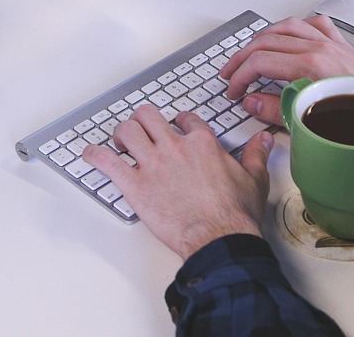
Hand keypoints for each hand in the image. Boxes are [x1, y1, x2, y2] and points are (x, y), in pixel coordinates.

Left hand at [82, 105, 273, 259]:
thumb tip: (263, 140)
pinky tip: (91, 155)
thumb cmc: (235, 214)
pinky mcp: (135, 185)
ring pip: (127, 131)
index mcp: (202, 143)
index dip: (179, 122)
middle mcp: (175, 147)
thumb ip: (255, 155)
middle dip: (143, 120)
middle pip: (149, 116)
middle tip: (142, 129)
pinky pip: (107, 162)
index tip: (176, 127)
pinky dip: (95, 156)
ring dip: (121, 134)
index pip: (185, 119)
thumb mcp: (254, 179)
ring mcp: (153, 164)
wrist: (219, 238)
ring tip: (121, 142)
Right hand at [223, 15, 353, 125]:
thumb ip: (278, 110)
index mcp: (312, 66)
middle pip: (267, 41)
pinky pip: (314, 25)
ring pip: (287, 27)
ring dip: (263, 38)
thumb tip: (253, 102)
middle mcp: (321, 48)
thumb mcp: (315, 123)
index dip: (240, 76)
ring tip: (250, 52)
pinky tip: (290, 36)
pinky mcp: (342, 46)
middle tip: (232, 74)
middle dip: (243, 57)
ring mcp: (332, 43)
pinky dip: (296, 28)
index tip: (234, 91)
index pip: (261, 61)